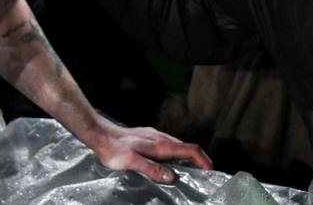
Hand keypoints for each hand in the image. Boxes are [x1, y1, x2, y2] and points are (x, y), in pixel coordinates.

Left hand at [89, 119, 211, 182]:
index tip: (211, 170)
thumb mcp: (132, 162)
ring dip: (187, 157)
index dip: (204, 160)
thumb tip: (172, 177)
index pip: (191, 149)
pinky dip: (175, 154)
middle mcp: (161, 138)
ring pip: (177, 145)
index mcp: (161, 145)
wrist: (101, 134)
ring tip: (188, 171)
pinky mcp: (148, 136)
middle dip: (199, 159)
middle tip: (203, 174)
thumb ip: (152, 169)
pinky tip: (168, 163)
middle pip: (187, 147)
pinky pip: (168, 145)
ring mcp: (155, 136)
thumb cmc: (115, 149)